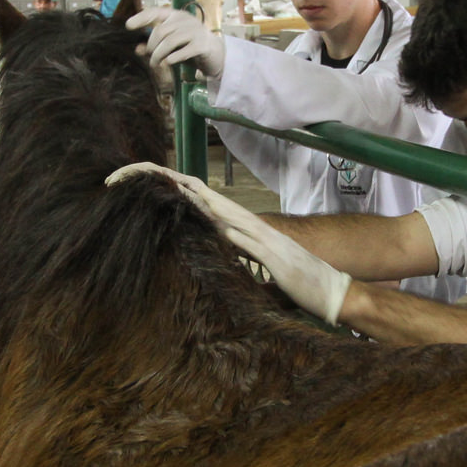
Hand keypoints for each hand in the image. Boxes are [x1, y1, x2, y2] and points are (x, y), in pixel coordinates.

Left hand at [107, 162, 350, 324]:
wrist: (335, 294)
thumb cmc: (299, 284)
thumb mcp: (258, 269)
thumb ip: (237, 258)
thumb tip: (214, 257)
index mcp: (242, 229)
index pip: (199, 201)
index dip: (170, 189)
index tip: (138, 186)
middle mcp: (251, 226)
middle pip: (202, 195)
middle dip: (167, 182)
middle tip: (132, 173)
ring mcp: (263, 238)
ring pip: (220, 210)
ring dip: (192, 195)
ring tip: (161, 179)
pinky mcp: (274, 257)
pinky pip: (245, 239)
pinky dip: (224, 226)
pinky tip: (205, 217)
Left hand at [127, 7, 225, 78]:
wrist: (215, 54)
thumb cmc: (189, 47)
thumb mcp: (170, 46)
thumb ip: (155, 46)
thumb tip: (137, 50)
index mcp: (175, 15)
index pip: (155, 12)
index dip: (141, 18)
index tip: (128, 26)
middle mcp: (185, 19)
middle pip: (160, 31)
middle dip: (152, 47)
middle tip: (151, 59)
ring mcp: (195, 31)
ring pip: (169, 41)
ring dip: (159, 55)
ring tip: (155, 64)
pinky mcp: (202, 44)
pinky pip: (183, 51)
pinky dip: (172, 58)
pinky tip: (168, 63)